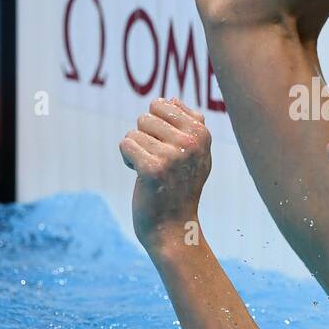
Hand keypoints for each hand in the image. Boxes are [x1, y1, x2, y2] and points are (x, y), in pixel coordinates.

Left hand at [119, 97, 211, 250]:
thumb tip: (170, 99)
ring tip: (150, 170)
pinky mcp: (152, 169)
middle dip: (144, 138)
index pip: (163, 104)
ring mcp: (173, 155)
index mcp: (202, 133)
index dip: (157, 126)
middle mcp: (192, 142)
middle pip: (146, 117)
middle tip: (157, 161)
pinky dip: (127, 159)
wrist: (173, 228)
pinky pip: (125, 144)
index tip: (167, 148)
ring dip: (136, 151)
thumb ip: (189, 126)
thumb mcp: (196, 155)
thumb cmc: (181, 189)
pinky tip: (139, 175)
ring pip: (134, 132)